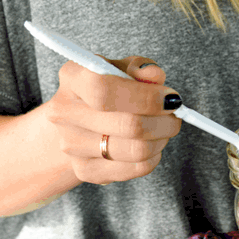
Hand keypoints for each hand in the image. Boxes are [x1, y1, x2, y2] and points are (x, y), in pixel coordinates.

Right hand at [46, 56, 181, 183]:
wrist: (79, 123)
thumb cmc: (109, 89)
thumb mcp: (123, 69)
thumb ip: (139, 69)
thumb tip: (154, 75)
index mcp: (72, 77)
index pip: (104, 89)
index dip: (145, 96)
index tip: (171, 98)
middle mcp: (64, 112)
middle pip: (127, 125)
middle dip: (163, 121)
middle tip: (174, 115)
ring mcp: (71, 145)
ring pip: (136, 150)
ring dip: (161, 139)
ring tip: (163, 129)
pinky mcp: (85, 170)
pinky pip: (136, 168)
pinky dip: (153, 157)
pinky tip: (151, 145)